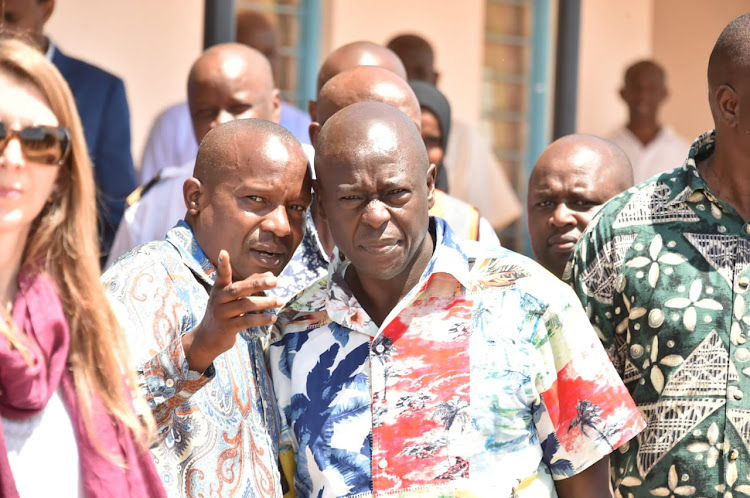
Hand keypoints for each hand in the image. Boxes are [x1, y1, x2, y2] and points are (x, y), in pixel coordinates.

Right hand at [182, 250, 282, 371]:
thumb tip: (271, 275)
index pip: (222, 275)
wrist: (206, 339)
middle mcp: (219, 299)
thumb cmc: (224, 313)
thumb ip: (249, 285)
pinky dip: (261, 319)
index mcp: (219, 289)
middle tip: (275, 281)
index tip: (223, 252)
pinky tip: (273, 317)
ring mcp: (222, 314)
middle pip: (239, 289)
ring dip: (265, 302)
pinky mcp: (227, 327)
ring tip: (280, 301)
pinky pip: (247, 321)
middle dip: (258, 284)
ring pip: (245, 305)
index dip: (223, 265)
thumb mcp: (231, 298)